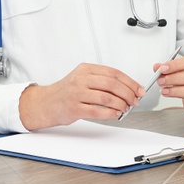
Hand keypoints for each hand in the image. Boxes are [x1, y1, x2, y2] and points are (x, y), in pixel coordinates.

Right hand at [19, 64, 145, 128]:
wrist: (45, 103)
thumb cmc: (66, 91)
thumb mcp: (82, 78)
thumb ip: (102, 80)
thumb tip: (127, 88)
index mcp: (85, 69)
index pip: (113, 73)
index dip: (130, 82)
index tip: (138, 90)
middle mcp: (81, 79)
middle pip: (112, 84)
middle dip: (128, 94)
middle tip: (134, 100)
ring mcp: (76, 93)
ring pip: (107, 98)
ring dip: (121, 104)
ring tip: (125, 108)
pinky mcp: (74, 108)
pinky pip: (97, 111)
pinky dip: (110, 113)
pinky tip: (115, 114)